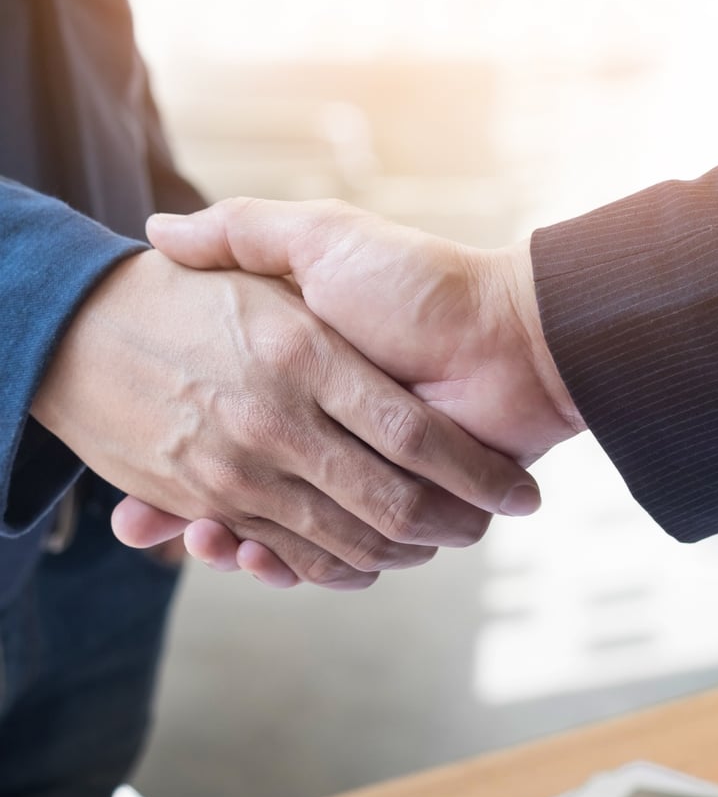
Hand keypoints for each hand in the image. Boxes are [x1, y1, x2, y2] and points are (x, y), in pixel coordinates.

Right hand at [116, 199, 584, 573]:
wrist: (509, 339)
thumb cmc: (416, 284)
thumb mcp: (322, 238)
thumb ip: (246, 231)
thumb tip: (159, 234)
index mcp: (299, 380)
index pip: (216, 423)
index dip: (170, 449)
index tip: (128, 468)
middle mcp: (317, 431)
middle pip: (241, 487)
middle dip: (198, 510)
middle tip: (147, 520)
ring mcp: (350, 473)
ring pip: (278, 528)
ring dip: (237, 544)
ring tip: (202, 535)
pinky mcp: (388, 510)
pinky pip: (326, 553)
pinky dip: (296, 566)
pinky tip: (257, 555)